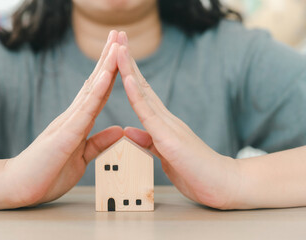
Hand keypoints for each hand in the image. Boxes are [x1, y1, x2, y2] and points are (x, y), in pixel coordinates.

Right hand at [2, 31, 122, 207]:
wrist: (18, 188)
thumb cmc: (47, 172)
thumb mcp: (81, 157)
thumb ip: (98, 142)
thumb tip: (118, 129)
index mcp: (78, 122)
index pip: (99, 92)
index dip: (112, 72)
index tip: (121, 53)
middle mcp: (74, 116)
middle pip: (96, 82)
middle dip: (109, 57)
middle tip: (119, 33)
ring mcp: (69, 122)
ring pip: (92, 89)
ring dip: (106, 65)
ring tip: (116, 42)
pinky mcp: (65, 135)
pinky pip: (85, 110)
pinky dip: (97, 91)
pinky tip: (107, 74)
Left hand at [117, 32, 240, 209]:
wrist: (223, 185)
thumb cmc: (196, 172)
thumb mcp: (165, 155)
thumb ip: (148, 142)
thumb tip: (130, 131)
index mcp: (162, 124)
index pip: (142, 95)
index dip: (129, 75)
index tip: (117, 57)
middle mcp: (165, 119)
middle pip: (142, 86)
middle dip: (127, 62)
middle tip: (117, 38)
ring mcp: (168, 126)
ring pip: (143, 93)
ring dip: (129, 70)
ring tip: (119, 48)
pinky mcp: (170, 138)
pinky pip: (149, 113)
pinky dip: (137, 94)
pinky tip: (128, 78)